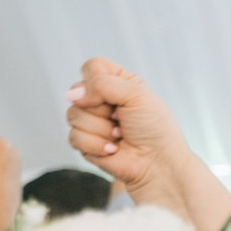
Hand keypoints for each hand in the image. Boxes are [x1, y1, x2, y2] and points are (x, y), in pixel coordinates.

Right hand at [64, 57, 197, 217]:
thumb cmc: (156, 129)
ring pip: (73, 115)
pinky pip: (74, 137)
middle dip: (101, 109)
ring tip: (120, 135)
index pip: (92, 67)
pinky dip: (97, 145)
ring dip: (102, 129)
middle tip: (122, 119)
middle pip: (76, 91)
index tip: (119, 96)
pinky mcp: (86, 142)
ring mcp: (92, 121)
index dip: (98, 80)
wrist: (159, 164)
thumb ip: (102, 84)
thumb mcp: (137, 95)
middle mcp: (102, 100)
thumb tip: (72, 95)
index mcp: (118, 83)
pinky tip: (114, 149)